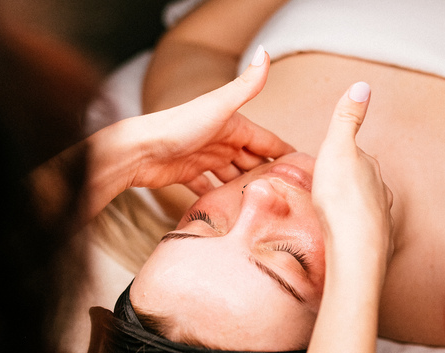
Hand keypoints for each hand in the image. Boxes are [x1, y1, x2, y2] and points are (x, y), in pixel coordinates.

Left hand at [101, 46, 293, 195]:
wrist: (138, 150)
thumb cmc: (178, 126)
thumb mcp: (218, 106)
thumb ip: (245, 86)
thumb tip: (265, 52)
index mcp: (233, 125)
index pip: (267, 141)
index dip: (285, 153)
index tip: (306, 169)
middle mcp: (221, 141)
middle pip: (251, 160)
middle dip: (269, 174)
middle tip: (289, 197)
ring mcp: (204, 158)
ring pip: (232, 175)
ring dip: (245, 187)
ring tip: (263, 205)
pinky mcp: (187, 174)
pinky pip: (208, 187)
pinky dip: (218, 196)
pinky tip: (230, 209)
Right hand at [311, 82, 393, 263]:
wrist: (355, 248)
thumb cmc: (341, 199)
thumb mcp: (337, 149)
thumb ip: (347, 119)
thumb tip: (362, 85)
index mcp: (370, 167)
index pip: (357, 156)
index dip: (341, 158)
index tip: (328, 163)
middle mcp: (382, 191)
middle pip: (364, 183)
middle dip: (350, 184)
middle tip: (329, 190)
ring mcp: (382, 219)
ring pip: (368, 208)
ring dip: (355, 209)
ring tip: (337, 215)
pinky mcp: (377, 244)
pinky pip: (366, 233)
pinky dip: (357, 232)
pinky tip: (347, 238)